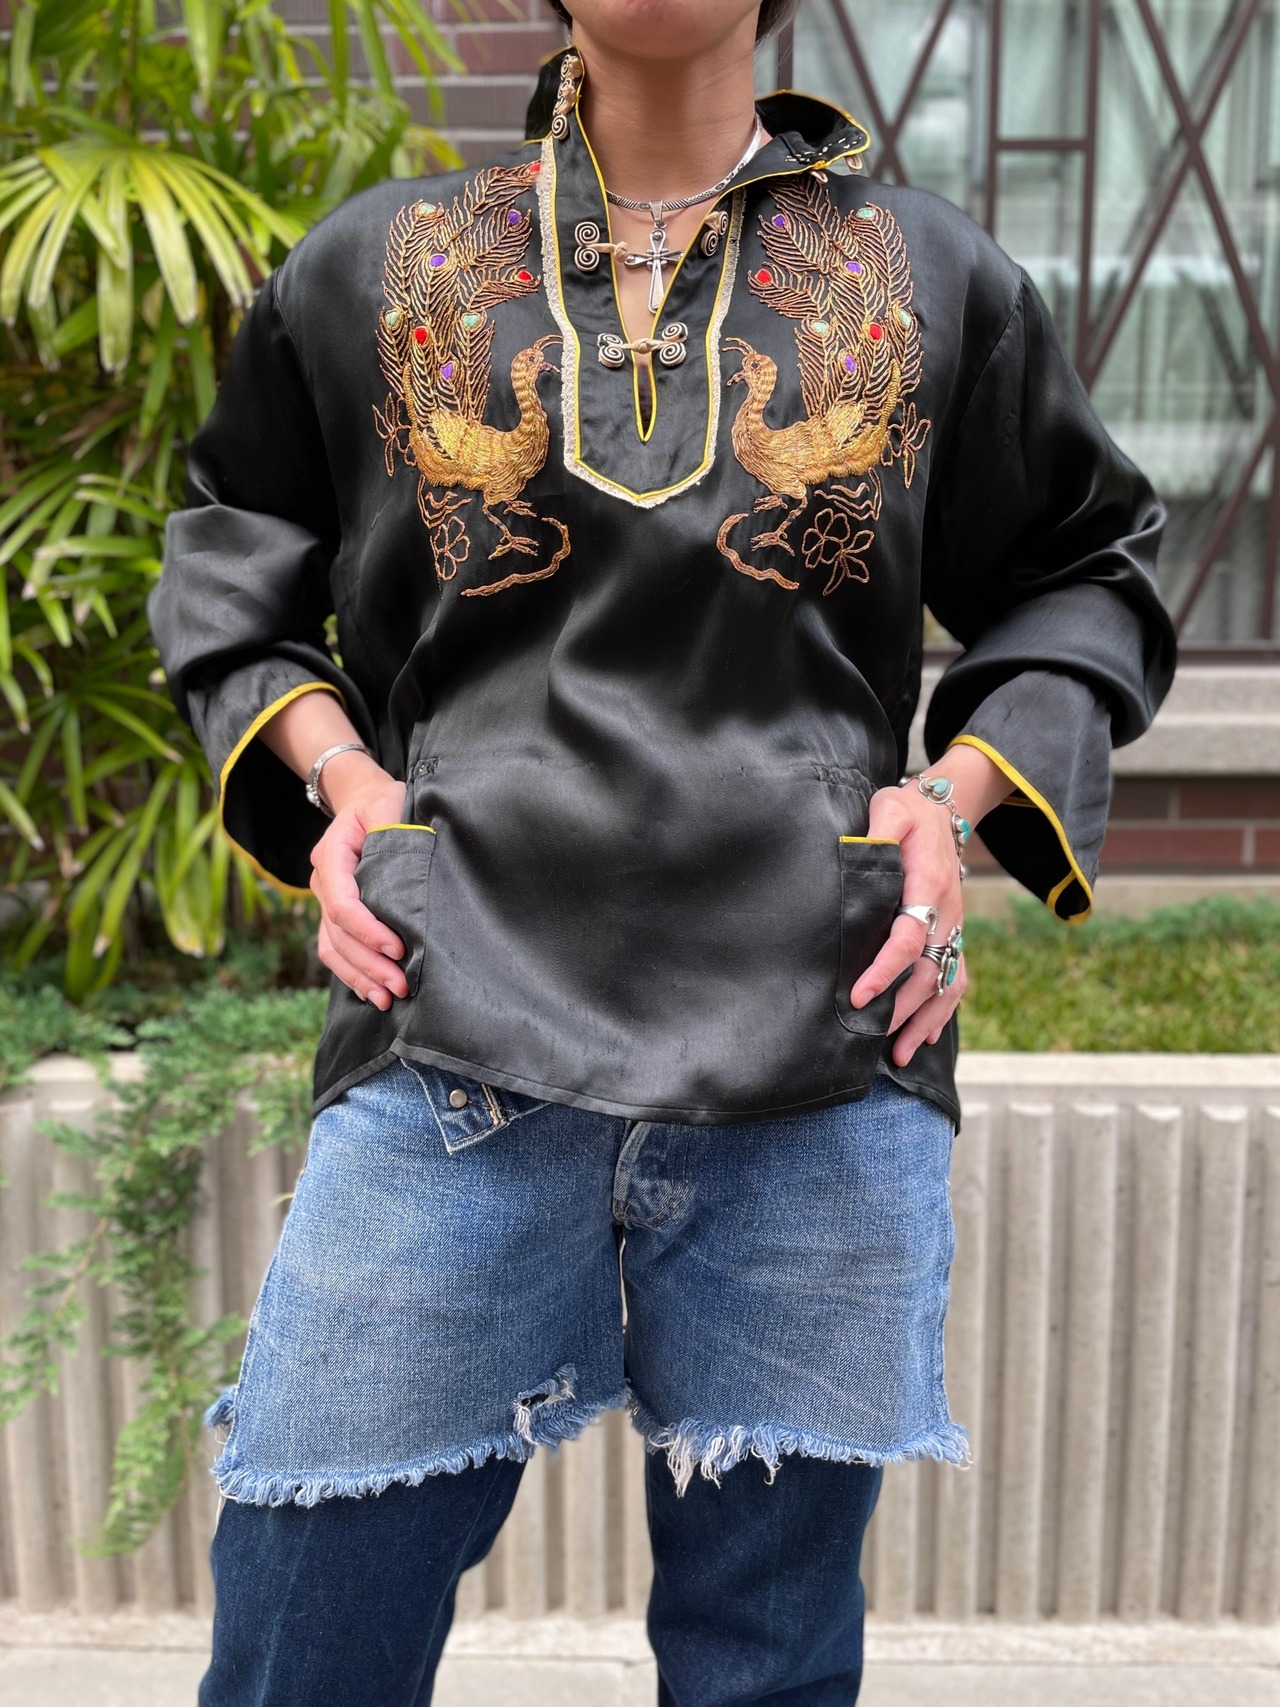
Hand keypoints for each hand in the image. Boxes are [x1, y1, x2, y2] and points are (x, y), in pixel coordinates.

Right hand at [309, 756, 411, 1010]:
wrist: (363, 800)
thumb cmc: (382, 802)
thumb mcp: (389, 803)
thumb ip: (393, 829)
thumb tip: (411, 857)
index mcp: (332, 856)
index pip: (342, 902)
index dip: (367, 930)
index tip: (398, 947)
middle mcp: (323, 882)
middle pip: (337, 933)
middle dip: (369, 963)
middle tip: (402, 984)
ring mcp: (327, 901)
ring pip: (333, 948)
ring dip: (360, 976)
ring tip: (390, 998)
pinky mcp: (336, 916)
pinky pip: (336, 951)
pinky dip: (353, 975)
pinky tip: (374, 993)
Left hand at [848, 781, 965, 1066]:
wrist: (945, 810)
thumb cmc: (909, 813)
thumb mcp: (890, 810)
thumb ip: (876, 832)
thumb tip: (857, 854)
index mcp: (929, 885)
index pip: (908, 937)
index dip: (885, 970)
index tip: (860, 996)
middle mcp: (948, 913)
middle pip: (930, 971)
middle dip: (903, 1009)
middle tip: (872, 1036)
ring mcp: (955, 927)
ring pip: (948, 982)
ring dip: (926, 1020)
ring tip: (900, 1055)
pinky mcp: (954, 934)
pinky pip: (957, 978)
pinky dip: (944, 1011)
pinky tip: (927, 1036)